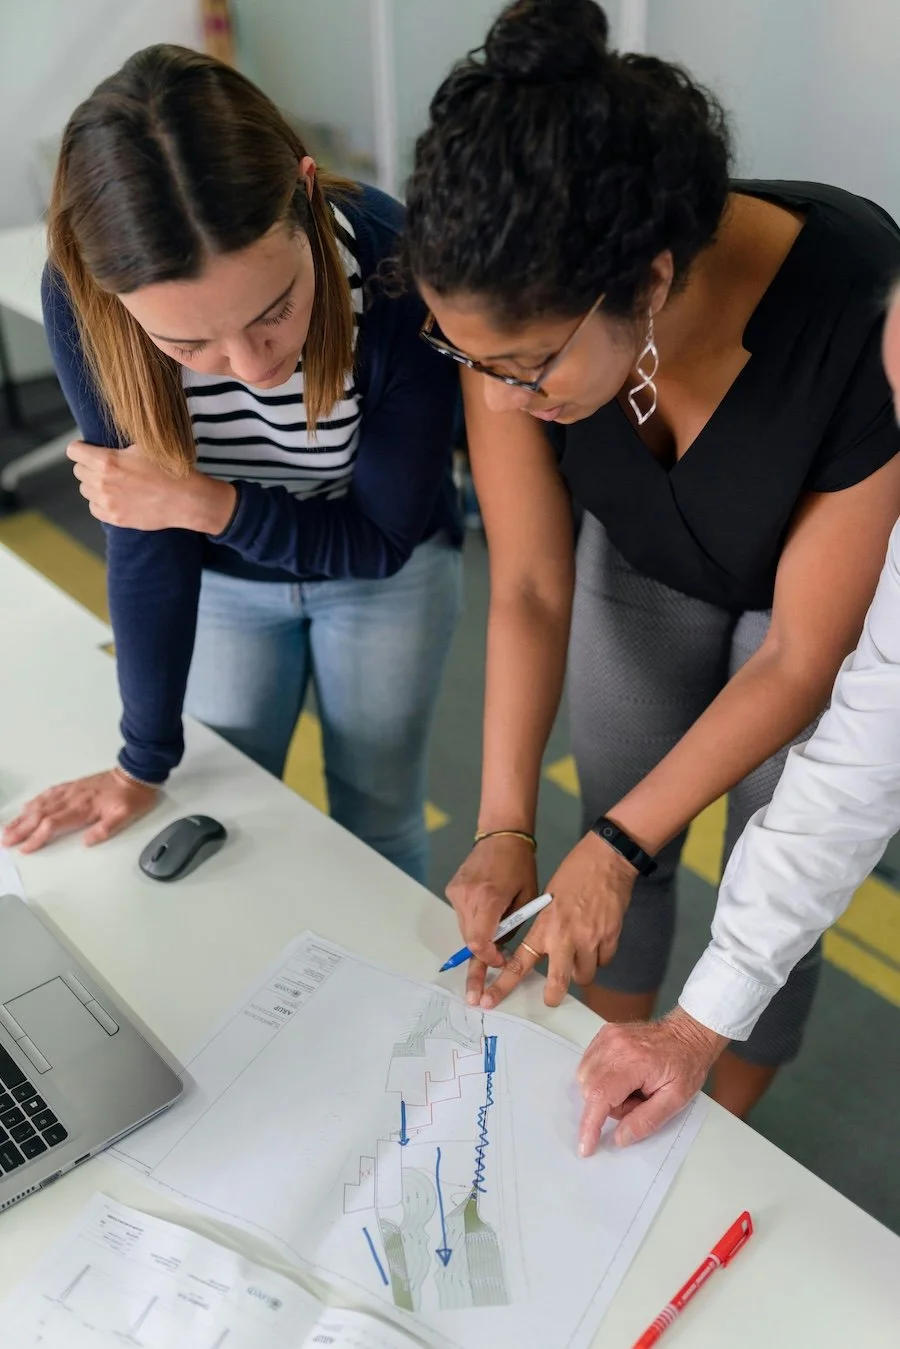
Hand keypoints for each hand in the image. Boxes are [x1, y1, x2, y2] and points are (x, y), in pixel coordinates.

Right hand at [2, 769, 157, 852]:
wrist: (136, 774)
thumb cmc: (132, 797)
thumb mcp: (125, 816)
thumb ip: (105, 829)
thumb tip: (87, 841)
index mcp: (83, 808)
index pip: (52, 824)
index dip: (36, 837)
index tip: (24, 848)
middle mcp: (72, 798)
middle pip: (40, 815)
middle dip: (21, 829)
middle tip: (5, 840)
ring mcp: (71, 791)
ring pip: (41, 804)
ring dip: (23, 816)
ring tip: (9, 826)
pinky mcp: (73, 785)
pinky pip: (49, 793)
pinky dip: (35, 800)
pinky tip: (27, 806)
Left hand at [67, 440, 235, 532]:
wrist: (186, 499)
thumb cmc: (168, 469)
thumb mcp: (143, 446)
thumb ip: (118, 445)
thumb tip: (105, 440)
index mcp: (107, 460)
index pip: (73, 451)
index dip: (80, 449)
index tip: (86, 450)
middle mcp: (102, 482)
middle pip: (78, 471)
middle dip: (89, 466)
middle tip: (106, 467)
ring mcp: (107, 502)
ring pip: (85, 490)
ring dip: (94, 485)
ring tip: (113, 483)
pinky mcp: (114, 518)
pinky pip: (94, 508)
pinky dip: (101, 503)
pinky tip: (115, 498)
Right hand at [445, 835, 539, 1005]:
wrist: (502, 835)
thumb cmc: (521, 865)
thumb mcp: (527, 897)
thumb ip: (513, 925)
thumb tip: (503, 951)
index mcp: (489, 898)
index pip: (479, 942)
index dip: (489, 959)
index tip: (500, 964)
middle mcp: (467, 896)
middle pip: (469, 940)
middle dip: (479, 961)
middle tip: (476, 993)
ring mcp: (457, 892)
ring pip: (465, 929)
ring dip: (478, 940)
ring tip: (493, 941)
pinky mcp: (452, 889)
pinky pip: (462, 915)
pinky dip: (474, 923)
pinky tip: (486, 916)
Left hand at [478, 830, 635, 1009]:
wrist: (606, 859)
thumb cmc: (573, 873)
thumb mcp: (547, 899)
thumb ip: (545, 927)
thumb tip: (545, 950)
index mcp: (544, 926)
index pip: (519, 962)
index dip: (503, 985)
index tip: (490, 1000)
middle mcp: (565, 938)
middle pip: (559, 982)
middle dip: (553, 996)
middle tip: (551, 999)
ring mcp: (590, 940)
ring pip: (585, 975)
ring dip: (580, 971)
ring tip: (580, 954)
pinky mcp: (611, 938)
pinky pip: (603, 962)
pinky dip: (599, 957)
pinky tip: (597, 941)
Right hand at [576, 1009, 727, 1154]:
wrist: (687, 1034)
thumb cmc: (686, 1064)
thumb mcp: (676, 1100)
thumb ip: (647, 1121)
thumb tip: (620, 1138)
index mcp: (635, 1061)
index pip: (600, 1096)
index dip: (589, 1125)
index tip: (585, 1146)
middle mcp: (615, 1045)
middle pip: (590, 1089)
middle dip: (608, 1106)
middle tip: (637, 1101)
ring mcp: (607, 1037)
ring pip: (585, 1078)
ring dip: (604, 1093)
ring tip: (632, 1088)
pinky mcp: (604, 1035)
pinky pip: (588, 1065)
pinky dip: (601, 1079)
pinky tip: (623, 1077)